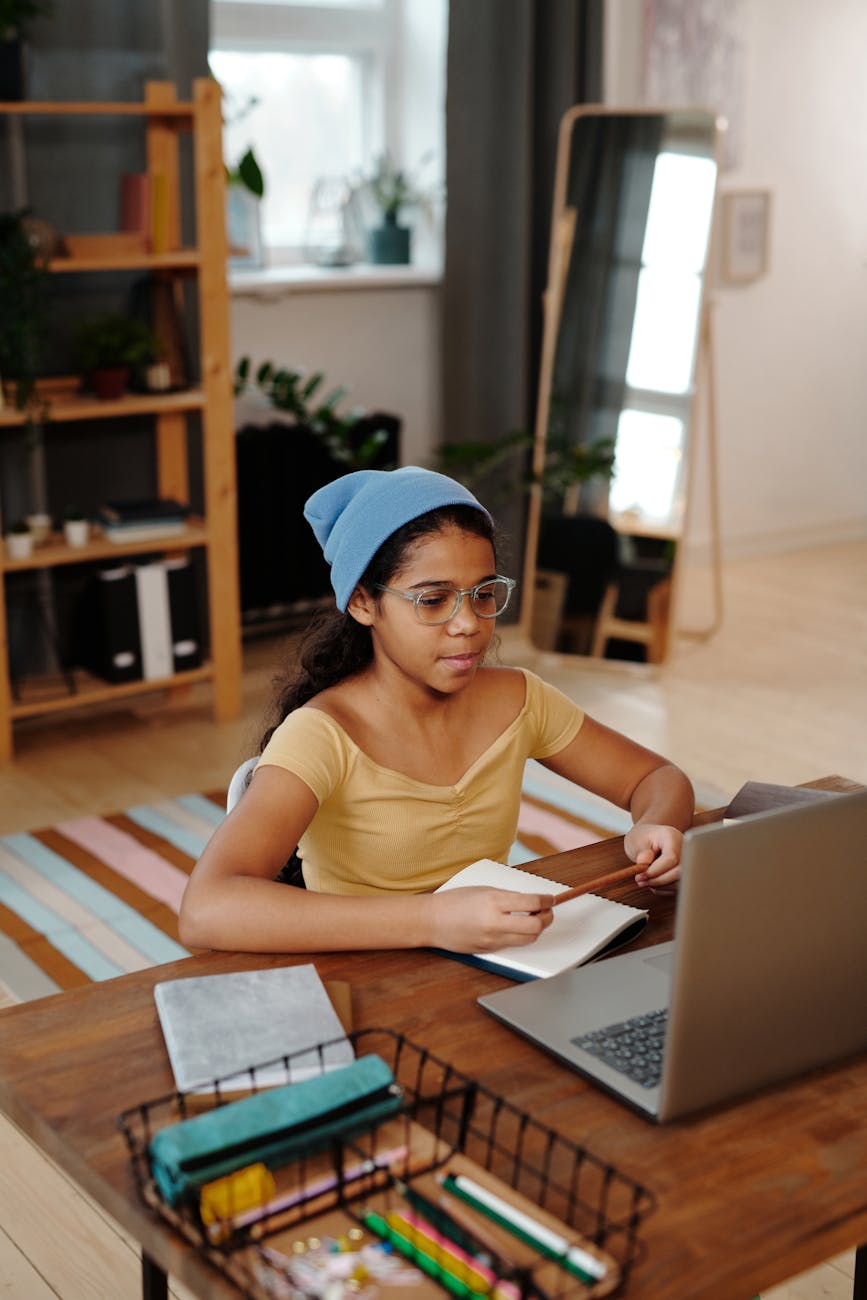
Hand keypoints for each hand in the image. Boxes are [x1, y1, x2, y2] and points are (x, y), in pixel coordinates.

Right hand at [428, 887, 554, 953]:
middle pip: (536, 926)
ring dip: (536, 929)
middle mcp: (495, 922)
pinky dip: (520, 936)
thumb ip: (508, 897)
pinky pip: (513, 945)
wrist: (432, 921)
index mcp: (494, 902)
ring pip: (528, 939)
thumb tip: (532, 902)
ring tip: (533, 919)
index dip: (547, 900)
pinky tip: (517, 928)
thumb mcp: (484, 890)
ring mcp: (492, 939)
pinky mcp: (490, 951)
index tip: (551, 898)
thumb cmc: (454, 901)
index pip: (533, 903)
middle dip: (547, 918)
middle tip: (547, 911)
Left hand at [624, 824, 683, 887]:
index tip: (641, 876)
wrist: (647, 838)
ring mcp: (687, 860)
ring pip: (680, 881)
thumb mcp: (636, 842)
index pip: (671, 858)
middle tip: (641, 881)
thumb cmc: (642, 839)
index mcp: (672, 836)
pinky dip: (664, 888)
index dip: (656, 870)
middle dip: (659, 880)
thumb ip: (641, 852)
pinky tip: (653, 883)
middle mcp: (684, 848)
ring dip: (660, 886)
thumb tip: (645, 861)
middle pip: (679, 872)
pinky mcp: (685, 871)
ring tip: (645, 882)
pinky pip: (678, 885)